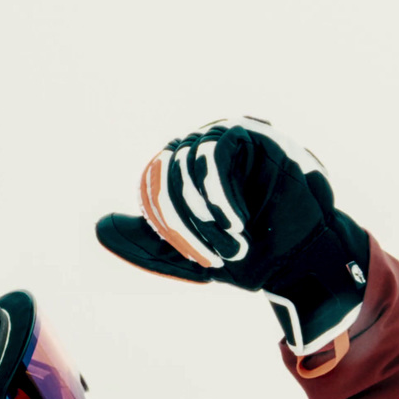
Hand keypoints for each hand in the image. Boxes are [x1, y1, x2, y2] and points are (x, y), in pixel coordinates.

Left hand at [95, 117, 370, 355]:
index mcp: (181, 174)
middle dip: (185, 226)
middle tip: (211, 258)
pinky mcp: (251, 135)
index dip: (165, 228)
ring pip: (187, 166)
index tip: (192, 259)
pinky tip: (238, 222)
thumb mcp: (184, 255)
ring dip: (205, 214)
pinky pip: (216, 154)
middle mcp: (199, 150)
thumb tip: (100, 227)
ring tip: (230, 244)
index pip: (150, 189)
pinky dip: (221, 193)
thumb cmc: (245, 257)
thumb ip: (145, 242)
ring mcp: (225, 138)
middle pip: (165, 176)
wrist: (298, 263)